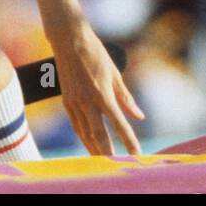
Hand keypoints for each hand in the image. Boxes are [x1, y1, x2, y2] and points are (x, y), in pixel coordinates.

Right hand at [48, 17, 143, 155]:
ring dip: (94, 148)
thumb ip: (126, 98)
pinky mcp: (66, 101)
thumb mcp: (115, 73)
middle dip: (108, 151)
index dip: (128, 139)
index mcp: (102, 93)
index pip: (118, 122)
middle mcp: (87, 100)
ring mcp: (74, 102)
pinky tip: (89, 144)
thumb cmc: (96, 54)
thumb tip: (139, 116)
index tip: (136, 151)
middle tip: (117, 164)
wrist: (69, 41)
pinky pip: (76, 125)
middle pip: (98, 134)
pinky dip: (83, 137)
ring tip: (104, 160)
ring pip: (85, 133)